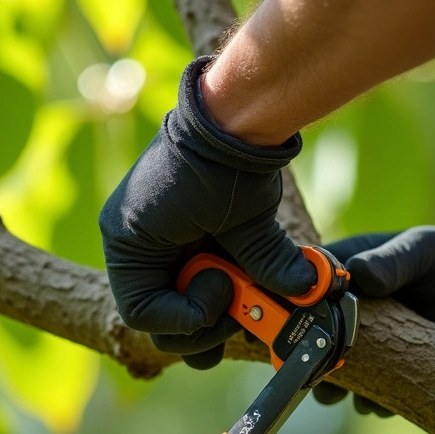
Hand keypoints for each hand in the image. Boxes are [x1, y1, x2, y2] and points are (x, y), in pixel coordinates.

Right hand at [99, 57, 316, 368]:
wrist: (236, 111)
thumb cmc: (227, 161)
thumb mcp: (247, 221)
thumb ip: (269, 265)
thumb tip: (305, 291)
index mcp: (129, 243)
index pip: (141, 313)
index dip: (185, 322)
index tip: (223, 300)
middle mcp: (137, 246)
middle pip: (162, 317)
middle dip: (206, 322)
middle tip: (240, 308)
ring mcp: (160, 243)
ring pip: (184, 301)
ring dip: (221, 305)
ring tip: (252, 287)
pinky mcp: (184, 237)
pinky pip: (199, 277)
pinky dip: (228, 283)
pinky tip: (251, 273)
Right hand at [312, 226, 434, 415]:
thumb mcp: (421, 249)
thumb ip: (392, 260)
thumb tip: (359, 275)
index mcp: (341, 275)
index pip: (301, 291)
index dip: (290, 307)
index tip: (293, 319)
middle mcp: (343, 316)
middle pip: (306, 341)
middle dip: (306, 356)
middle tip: (319, 361)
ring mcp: (364, 350)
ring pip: (331, 377)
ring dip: (335, 387)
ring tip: (353, 385)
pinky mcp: (387, 377)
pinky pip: (368, 398)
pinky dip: (371, 401)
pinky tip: (389, 392)